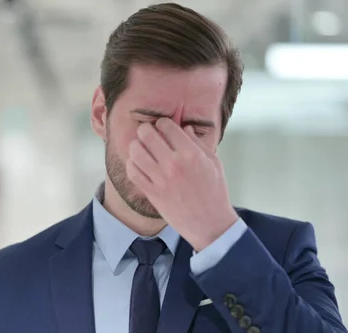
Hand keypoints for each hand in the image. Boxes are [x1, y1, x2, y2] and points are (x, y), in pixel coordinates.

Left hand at [126, 118, 237, 251]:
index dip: (162, 123)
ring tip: (141, 148)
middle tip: (148, 134)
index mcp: (191, 153)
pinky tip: (138, 164)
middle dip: (145, 130)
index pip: (166, 125)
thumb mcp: (214, 163)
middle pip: (146, 134)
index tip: (163, 128)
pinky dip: (132, 164)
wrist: (210, 224)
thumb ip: (198, 143)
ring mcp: (161, 179)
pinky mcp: (152, 193)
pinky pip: (133, 172)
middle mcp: (173, 164)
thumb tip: (185, 128)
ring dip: (136, 146)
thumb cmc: (215, 192)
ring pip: (136, 151)